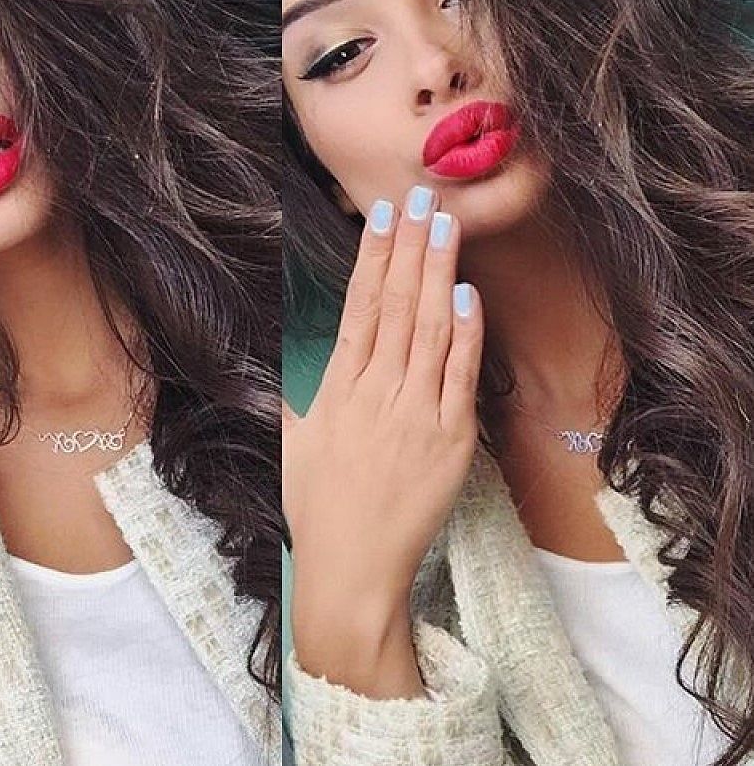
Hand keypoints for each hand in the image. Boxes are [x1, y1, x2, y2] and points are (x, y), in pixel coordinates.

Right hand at [283, 185, 483, 694]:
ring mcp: (416, 413)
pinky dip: (466, 332)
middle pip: (397, 305)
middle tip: (422, 199)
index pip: (359, 308)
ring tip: (446, 227)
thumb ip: (308, 386)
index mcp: (337, 388)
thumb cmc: (318, 504)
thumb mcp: (297, 437)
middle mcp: (376, 391)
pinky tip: (468, 293)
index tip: (381, 218)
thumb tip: (320, 344)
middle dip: (409, 247)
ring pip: (430, 328)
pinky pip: (461, 374)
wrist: (352, 566)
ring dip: (438, 273)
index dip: (372, 259)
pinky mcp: (451, 438)